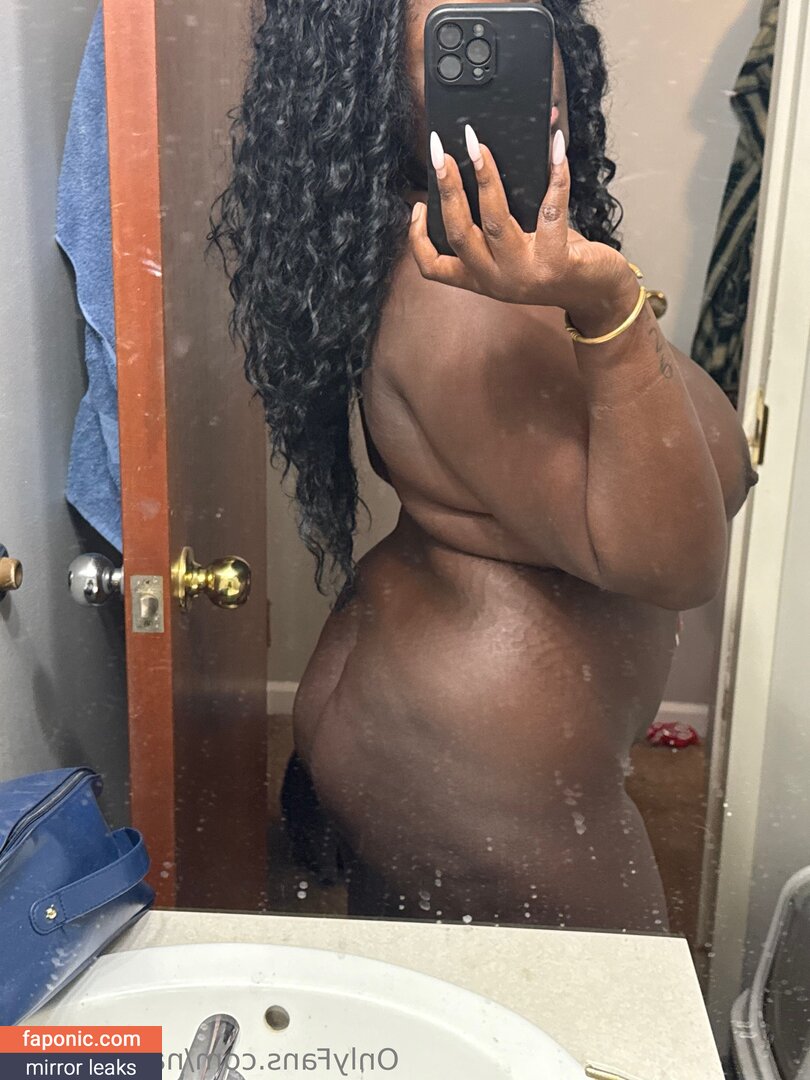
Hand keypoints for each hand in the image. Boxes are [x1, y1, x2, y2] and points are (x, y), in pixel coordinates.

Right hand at [410, 126, 638, 333]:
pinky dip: (555, 175)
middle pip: (459, 233)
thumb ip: (499, 221)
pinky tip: (557, 147)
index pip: (433, 268)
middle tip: (439, 151)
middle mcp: (497, 280)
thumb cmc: (556, 262)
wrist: (597, 295)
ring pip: (494, 222)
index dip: (418, 238)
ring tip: (478, 146)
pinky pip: (551, 210)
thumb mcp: (518, 249)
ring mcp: (525, 274)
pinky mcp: (556, 263)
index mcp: (481, 278)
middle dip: (447, 188)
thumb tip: (484, 159)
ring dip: (484, 178)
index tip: (417, 205)